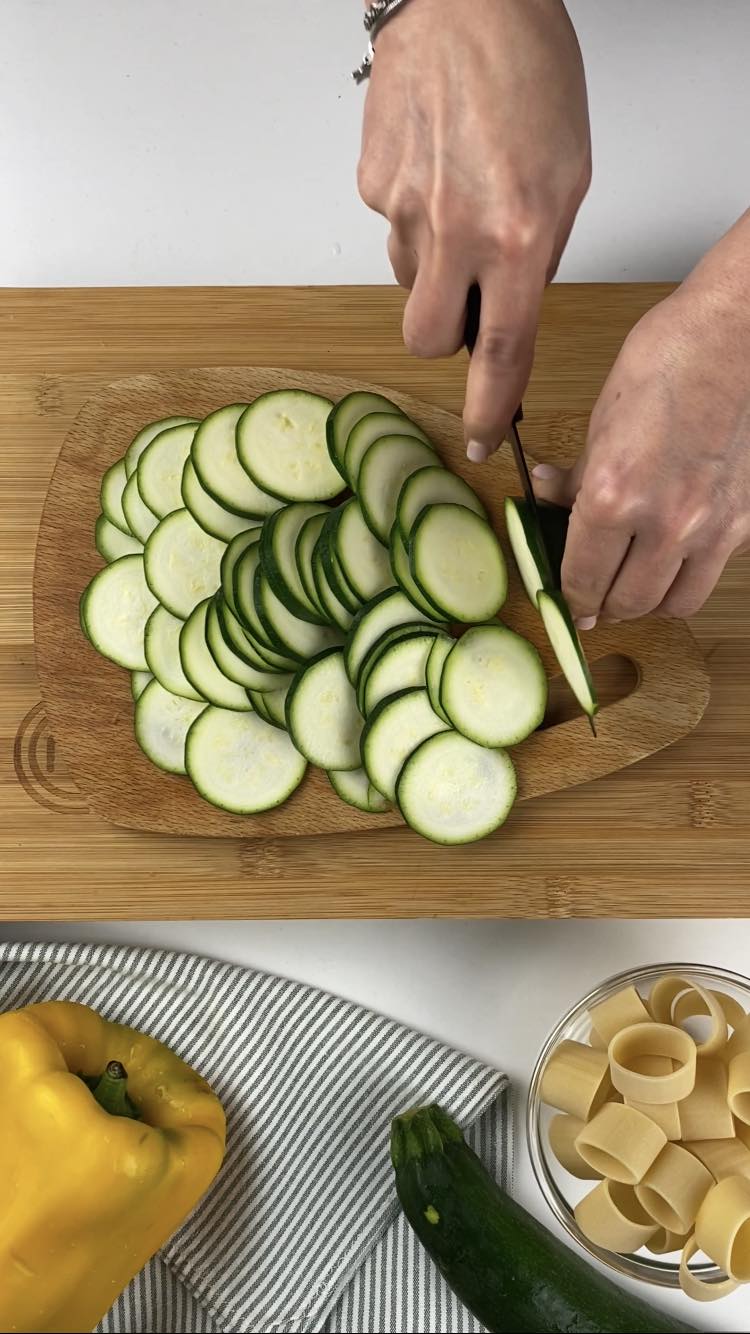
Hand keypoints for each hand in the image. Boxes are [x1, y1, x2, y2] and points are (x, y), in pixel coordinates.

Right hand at [357, 0, 590, 457]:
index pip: (501, 353)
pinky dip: (414, 216)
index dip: (490, 408)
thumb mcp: (570, 175)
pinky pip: (390, 230)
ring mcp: (401, 210)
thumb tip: (510, 307)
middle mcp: (454, 232)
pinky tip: (436, 168)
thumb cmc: (527, 70)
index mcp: (516, 236)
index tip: (484, 439)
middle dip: (446, 336)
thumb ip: (540, 255)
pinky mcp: (370, 185)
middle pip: (427, 340)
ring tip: (459, 201)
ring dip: (433, 268)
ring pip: (409, 283)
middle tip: (467, 298)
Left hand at [532, 230, 749, 623]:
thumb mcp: (602, 419)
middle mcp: (666, 523)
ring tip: (633, 586)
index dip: (570, 598)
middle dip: (603, 607)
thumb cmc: (669, 360)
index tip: (567, 602)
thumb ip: (578, 475)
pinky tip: (673, 556)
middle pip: (627, 603)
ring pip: (674, 603)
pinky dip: (686, 576)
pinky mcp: (745, 521)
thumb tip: (548, 497)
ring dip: (648, 602)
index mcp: (616, 497)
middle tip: (593, 599)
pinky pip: (711, 573)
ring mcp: (712, 526)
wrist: (737, 335)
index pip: (582, 578)